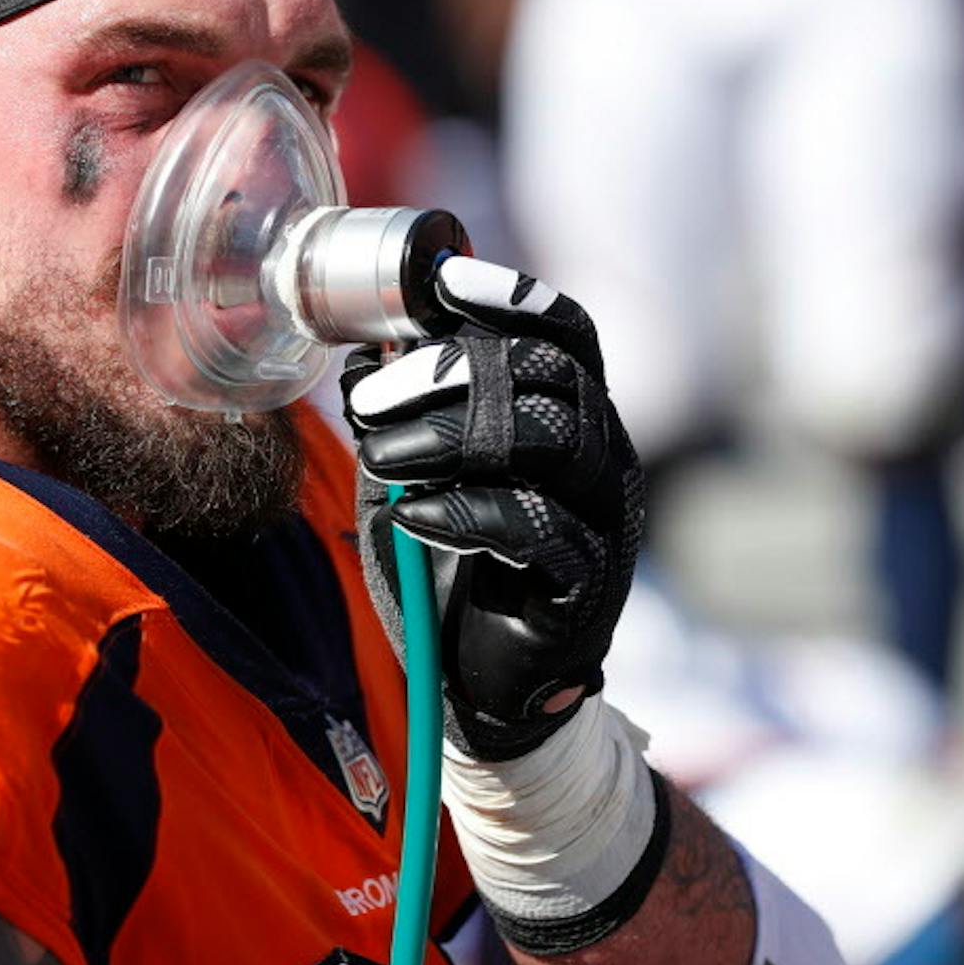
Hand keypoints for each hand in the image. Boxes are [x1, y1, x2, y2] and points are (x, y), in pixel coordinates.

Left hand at [341, 258, 643, 760]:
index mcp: (571, 417)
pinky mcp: (587, 586)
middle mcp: (600, 457)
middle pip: (549, 374)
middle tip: (369, 398)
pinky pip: (537, 528)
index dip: (510, 296)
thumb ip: (401, 412)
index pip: (566, 333)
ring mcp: (604, 521)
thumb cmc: (456, 565)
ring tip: (381, 456)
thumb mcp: (421, 474)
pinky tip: (414, 518)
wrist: (487, 683)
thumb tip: (359, 346)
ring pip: (548, 438)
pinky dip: (466, 513)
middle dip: (450, 371)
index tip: (442, 281)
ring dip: (448, 436)